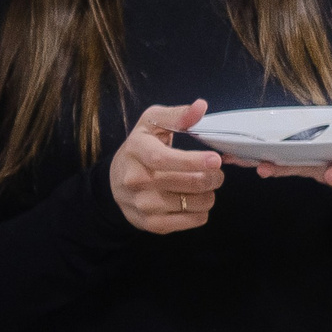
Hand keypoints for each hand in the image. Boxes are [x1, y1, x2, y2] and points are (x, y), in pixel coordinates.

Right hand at [109, 101, 225, 232]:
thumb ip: (177, 115)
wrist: (115, 182)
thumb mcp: (152, 123)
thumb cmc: (141, 148)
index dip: (193, 161)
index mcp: (136, 151)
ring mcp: (143, 205)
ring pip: (195, 203)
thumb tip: (201, 107)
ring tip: (204, 185)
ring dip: (209, 194)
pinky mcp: (152, 224)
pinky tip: (195, 200)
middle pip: (188, 183)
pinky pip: (193, 220)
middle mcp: (136, 180)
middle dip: (213, 177)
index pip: (164, 159)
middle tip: (216, 172)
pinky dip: (202, 211)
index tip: (216, 159)